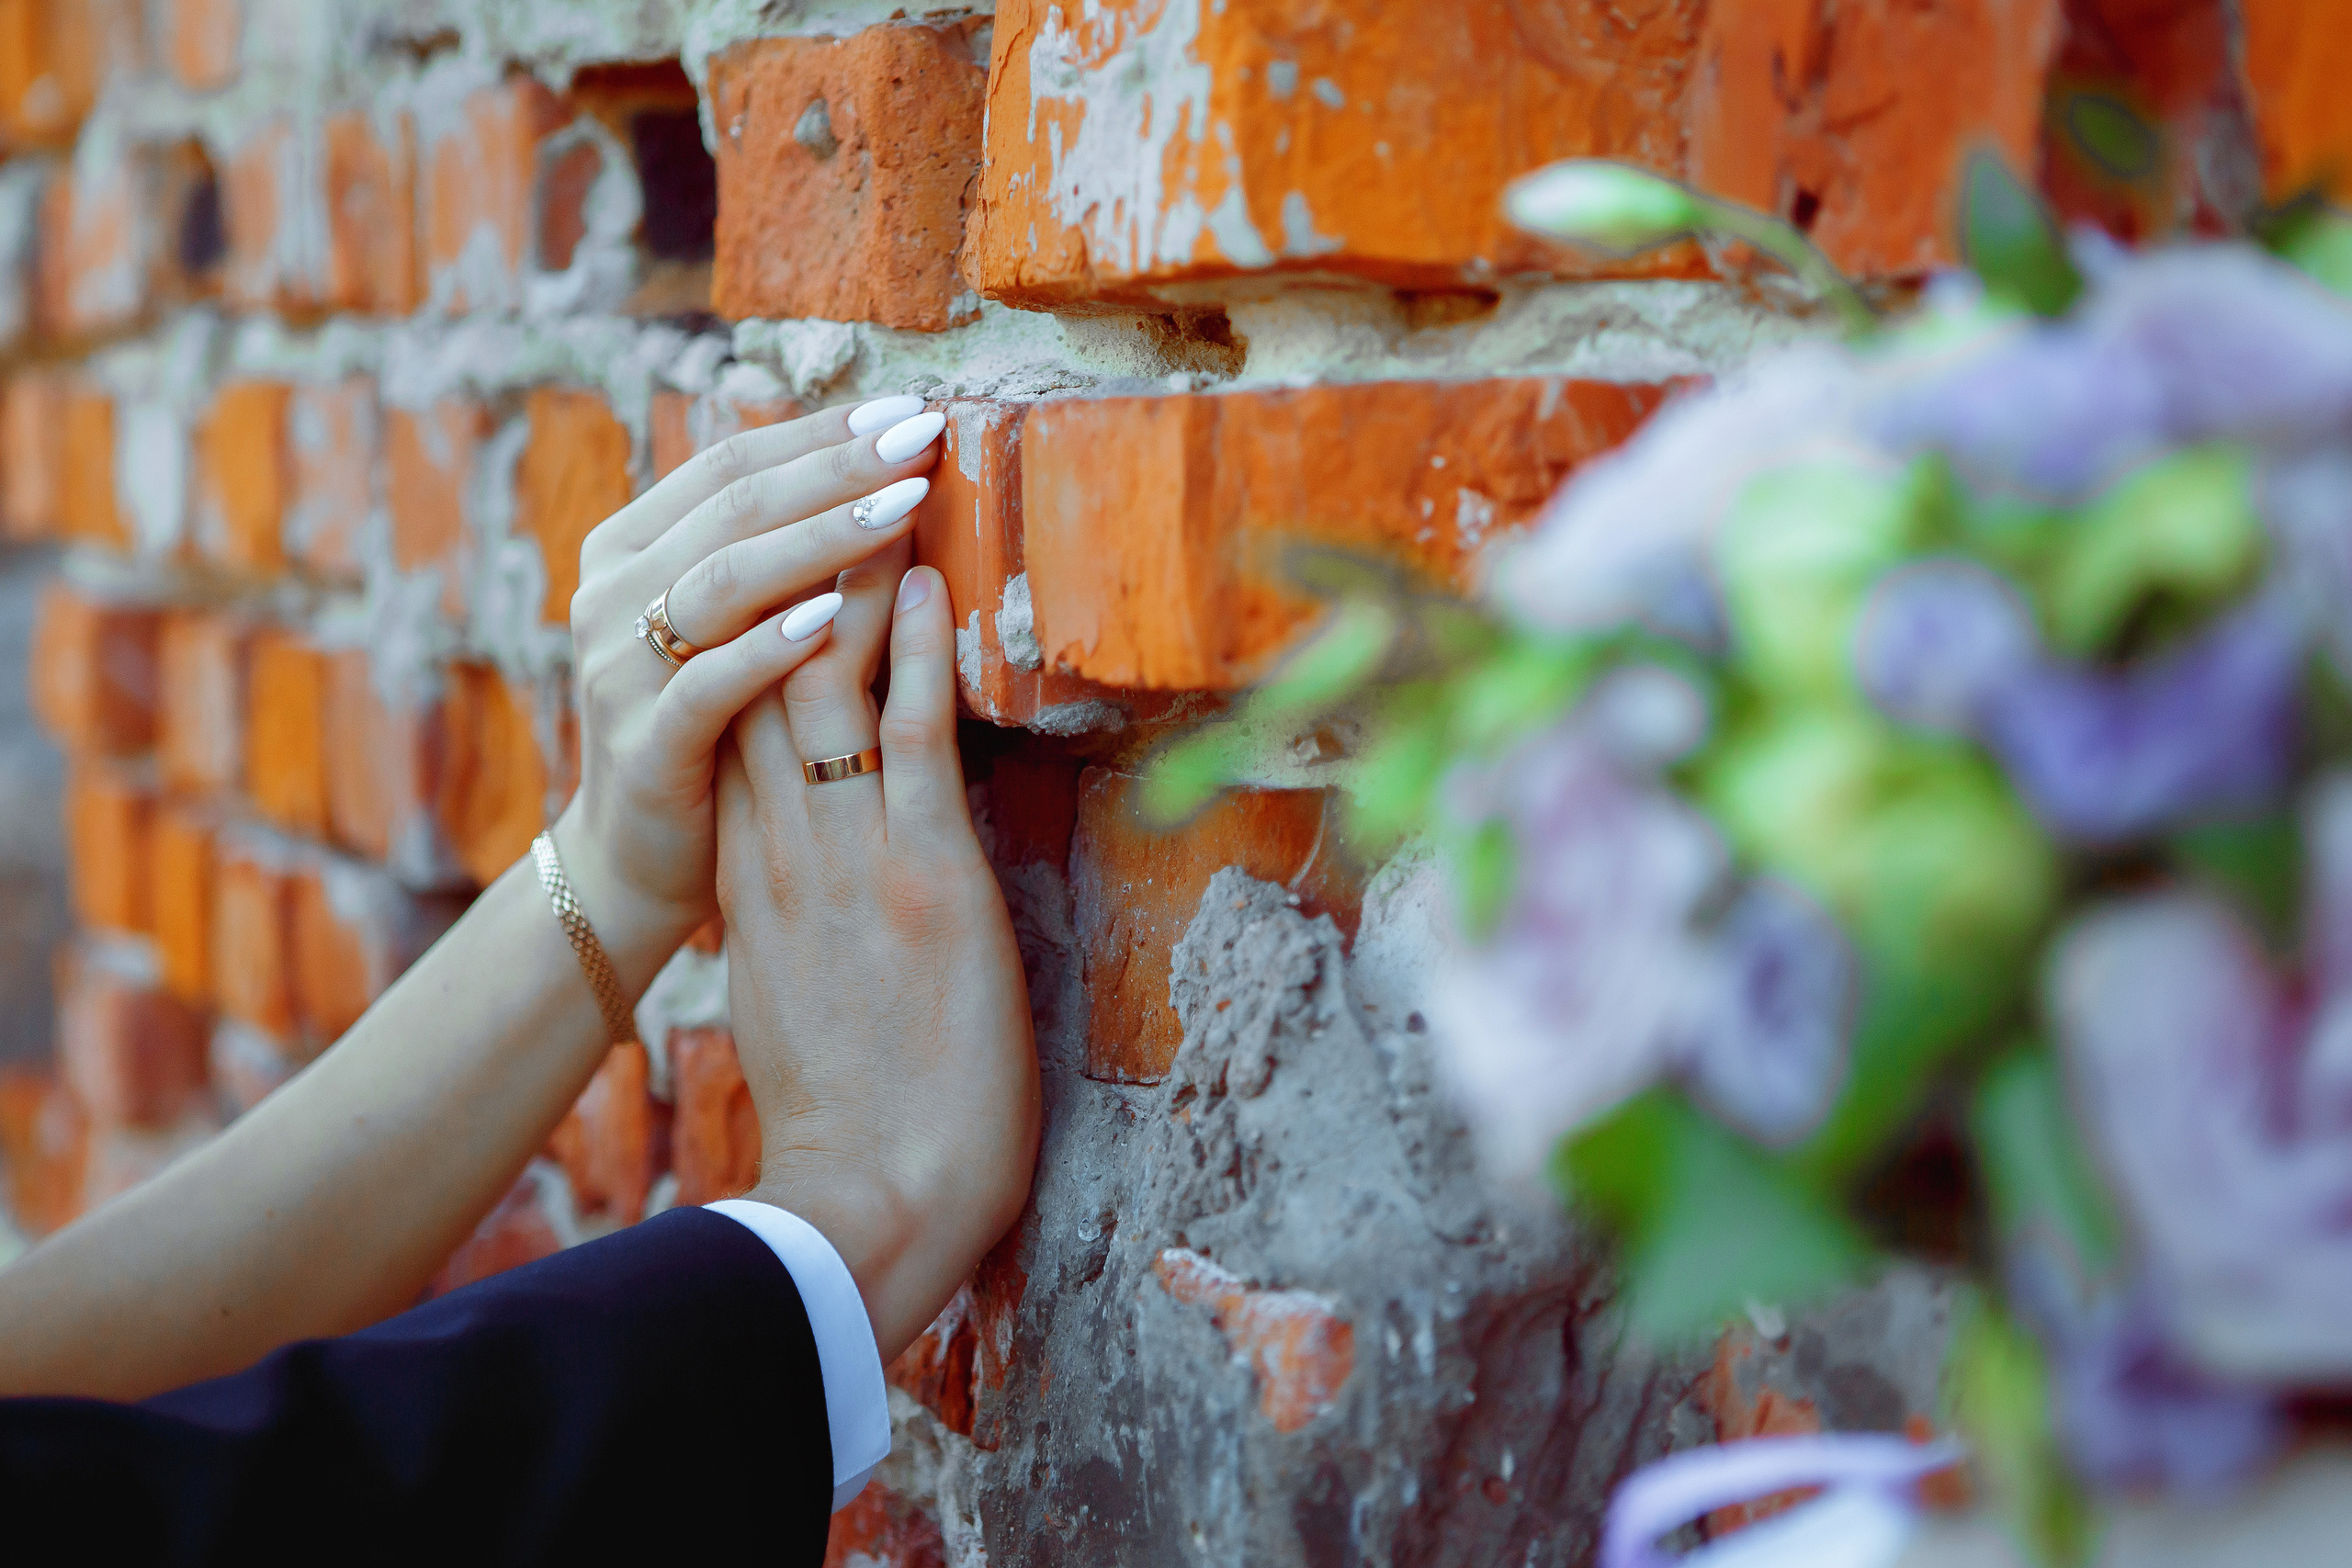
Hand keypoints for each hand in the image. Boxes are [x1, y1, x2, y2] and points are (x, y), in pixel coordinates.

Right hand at [555, 396, 947, 972]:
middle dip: (836, 468)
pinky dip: (768, 647)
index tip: (907, 410)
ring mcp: (618, 670)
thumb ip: (771, 553)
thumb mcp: (730, 628)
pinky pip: (708, 684)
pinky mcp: (644, 746)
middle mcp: (611, 596)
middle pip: (734, 508)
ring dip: (819, 540)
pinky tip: (831, 619)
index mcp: (631, 550)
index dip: (821, 434)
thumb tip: (867, 461)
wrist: (636, 861)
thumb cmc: (708, 729)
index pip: (731, 463)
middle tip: (921, 436)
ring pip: (724, 581)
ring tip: (901, 506)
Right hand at [715, 551, 1040, 1361]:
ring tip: (876, 482)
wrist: (867, 1199)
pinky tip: (921, 579)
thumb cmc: (845, 1111)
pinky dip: (915, 654)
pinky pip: (909, 737)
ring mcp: (846, 856)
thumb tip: (796, 864)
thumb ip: (786, 910)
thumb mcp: (788, 986)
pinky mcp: (923, 876)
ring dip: (846, 575)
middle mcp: (779, 848)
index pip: (724, 715)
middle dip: (780, 566)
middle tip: (810, 463)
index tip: (752, 536)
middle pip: (759, 673)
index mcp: (746, 874)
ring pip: (823, 683)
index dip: (738, 620)